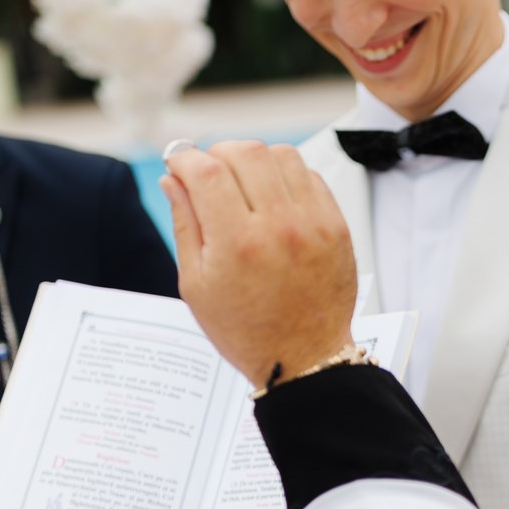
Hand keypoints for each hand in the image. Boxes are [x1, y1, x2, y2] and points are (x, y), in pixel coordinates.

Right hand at [160, 141, 356, 386]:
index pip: (205, 170)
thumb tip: (172, 179)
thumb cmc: (246, 330)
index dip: (184, 158)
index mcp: (237, 244)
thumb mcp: (196, 286)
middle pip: (244, 151)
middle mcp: (279, 226)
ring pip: (281, 155)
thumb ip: (184, 224)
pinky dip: (285, 176)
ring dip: (254, 160)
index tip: (178, 164)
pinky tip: (272, 198)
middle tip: (208, 174)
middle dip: (217, 154)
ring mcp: (313, 223)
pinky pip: (310, 175)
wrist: (305, 357)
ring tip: (242, 185)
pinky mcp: (336, 226)